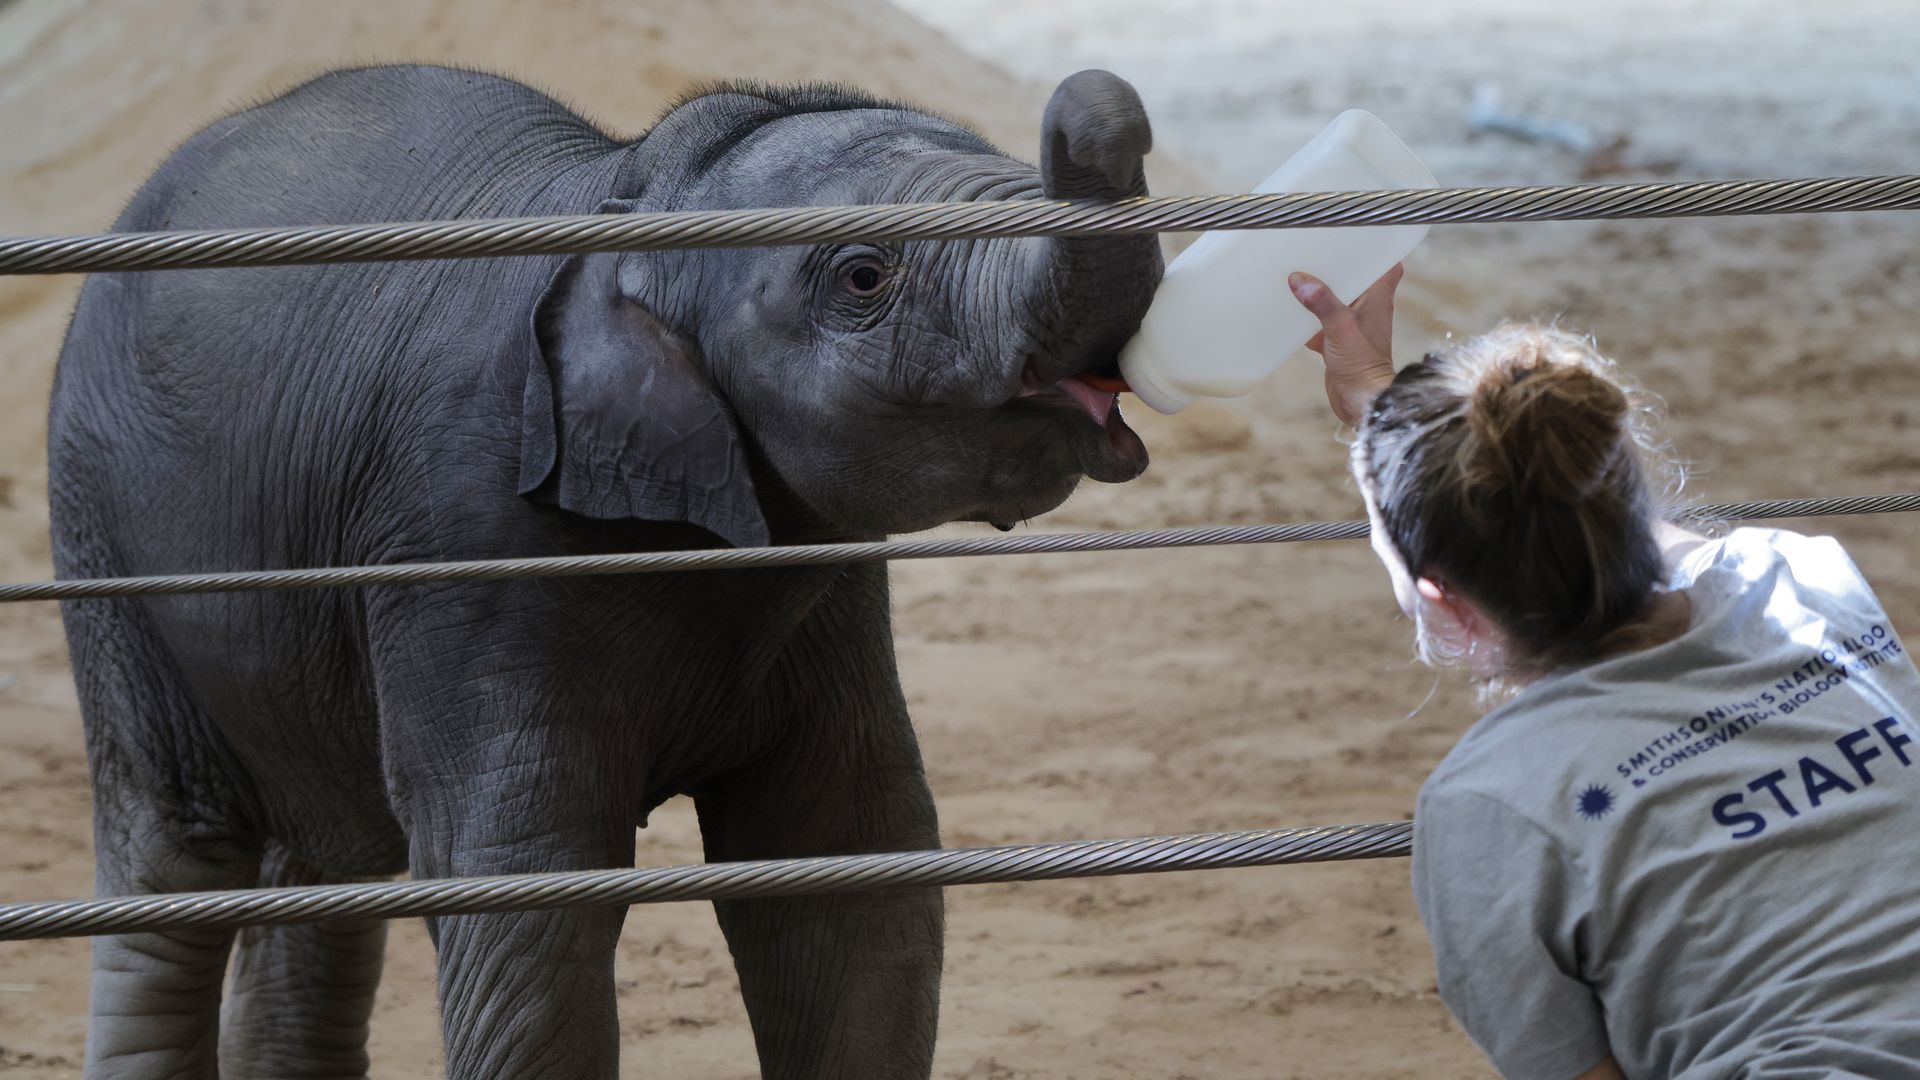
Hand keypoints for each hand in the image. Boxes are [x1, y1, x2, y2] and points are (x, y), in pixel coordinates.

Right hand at [1289, 264, 1402, 426]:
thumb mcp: (1341, 329)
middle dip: (1338, 266)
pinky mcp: (1340, 342)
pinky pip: (1323, 322)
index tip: (1357, 236)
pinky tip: (1291, 314)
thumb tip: (1301, 280)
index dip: (1376, 248)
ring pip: (1337, 299)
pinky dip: (1309, 318)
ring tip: (1299, 276)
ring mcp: (1354, 326)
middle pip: (1357, 277)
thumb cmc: (1363, 366)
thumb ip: (1322, 304)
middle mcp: (1369, 309)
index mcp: (1379, 298)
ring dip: (1322, 291)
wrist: (1361, 403)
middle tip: (1317, 252)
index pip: (1387, 263)